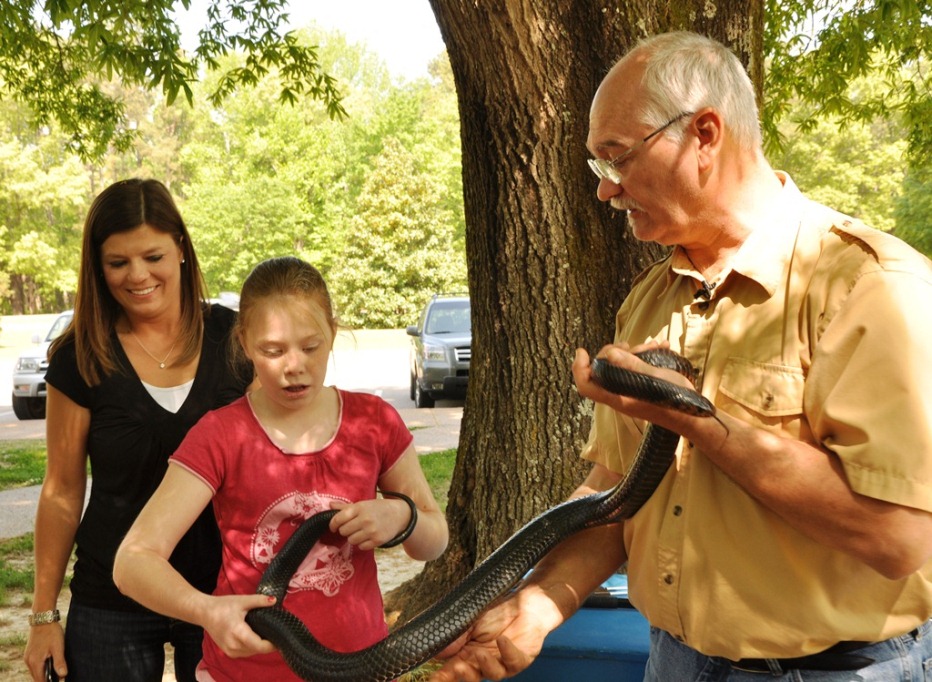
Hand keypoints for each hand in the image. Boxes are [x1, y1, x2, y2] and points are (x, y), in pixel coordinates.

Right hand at [23, 623, 65, 681]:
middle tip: (59, 679)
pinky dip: (41, 668)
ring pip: (35, 672)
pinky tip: (50, 665)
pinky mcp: (29, 653)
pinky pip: (34, 665)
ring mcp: (27, 657)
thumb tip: (63, 675)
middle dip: (47, 680)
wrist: (43, 618)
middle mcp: (28, 661)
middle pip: (37, 678)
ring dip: (44, 674)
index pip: (40, 681)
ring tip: (56, 674)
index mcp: (35, 662)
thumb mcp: (58, 647)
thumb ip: (60, 662)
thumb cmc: (51, 632)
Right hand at [203, 594, 278, 658]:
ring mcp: (230, 651)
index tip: (280, 637)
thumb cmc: (223, 606)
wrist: (204, 613)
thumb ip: (259, 601)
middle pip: (257, 650)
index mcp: (238, 633)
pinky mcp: (228, 652)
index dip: (272, 645)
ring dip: (259, 646)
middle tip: (275, 631)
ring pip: (251, 653)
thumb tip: (274, 600)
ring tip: (266, 633)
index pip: (259, 646)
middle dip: (268, 644)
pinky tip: (255, 637)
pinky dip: (251, 647)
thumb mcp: (242, 601)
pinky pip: (245, 653)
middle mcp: (233, 645)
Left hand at [329, 498, 409, 550]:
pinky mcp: (377, 540)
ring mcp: (371, 531)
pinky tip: (367, 537)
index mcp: (359, 508)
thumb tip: (329, 505)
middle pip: (343, 531)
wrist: (399, 514)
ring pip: (351, 540)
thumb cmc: (377, 508)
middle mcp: (365, 519)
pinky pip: (361, 547)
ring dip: (353, 537)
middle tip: (352, 528)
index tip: (334, 527)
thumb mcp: (363, 504)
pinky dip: (362, 543)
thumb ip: (345, 507)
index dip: (333, 524)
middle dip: (345, 531)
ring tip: (360, 532)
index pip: (338, 518)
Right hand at [430, 588, 556, 680]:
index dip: (441, 678)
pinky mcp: (521, 659)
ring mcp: (502, 663)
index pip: (451, 671)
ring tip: (480, 653)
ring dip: (486, 665)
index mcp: (467, 655)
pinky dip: (507, 652)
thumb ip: (457, 635)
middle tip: (457, 668)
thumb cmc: (496, 612)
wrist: (525, 603)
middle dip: (463, 676)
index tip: (431, 681)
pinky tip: (502, 641)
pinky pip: (514, 661)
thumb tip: (438, 653)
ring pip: (493, 674)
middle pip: (471, 677)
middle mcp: (483, 663)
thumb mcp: (471, 619)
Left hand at [573, 343, 695, 426]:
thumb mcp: (655, 379)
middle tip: (627, 345)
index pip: (586, 386)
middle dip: (611, 353)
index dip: (579, 368)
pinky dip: (645, 357)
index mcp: (618, 397)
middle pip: (602, 372)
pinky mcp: (643, 389)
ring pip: (621, 368)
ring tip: (652, 344)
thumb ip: (632, 366)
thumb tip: (609, 354)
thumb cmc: (676, 400)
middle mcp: (621, 396)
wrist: (696, 417)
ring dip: (633, 353)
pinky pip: (636, 370)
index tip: (582, 351)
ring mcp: (631, 392)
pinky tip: (662, 347)